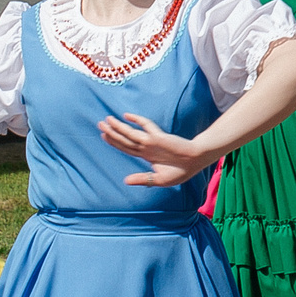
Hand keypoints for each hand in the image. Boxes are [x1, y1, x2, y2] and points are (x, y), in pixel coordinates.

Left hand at [98, 111, 212, 186]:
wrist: (196, 161)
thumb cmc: (180, 171)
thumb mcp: (160, 180)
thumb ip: (143, 179)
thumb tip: (125, 181)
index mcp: (146, 156)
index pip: (126, 147)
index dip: (114, 142)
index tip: (104, 135)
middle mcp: (146, 147)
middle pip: (124, 139)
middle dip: (112, 132)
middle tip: (99, 124)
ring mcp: (151, 141)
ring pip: (130, 133)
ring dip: (118, 127)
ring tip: (106, 120)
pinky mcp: (159, 137)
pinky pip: (146, 126)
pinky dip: (137, 120)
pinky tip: (127, 116)